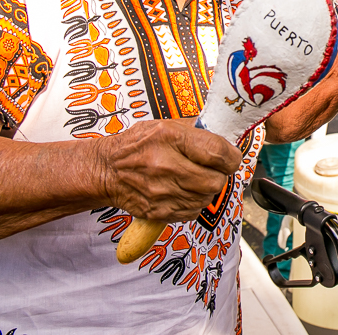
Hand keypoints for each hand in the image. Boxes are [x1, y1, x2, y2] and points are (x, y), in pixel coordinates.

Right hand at [98, 119, 244, 222]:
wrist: (106, 170)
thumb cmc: (137, 145)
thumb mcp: (165, 125)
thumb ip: (196, 131)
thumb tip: (225, 134)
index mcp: (170, 138)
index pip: (218, 152)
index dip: (231, 156)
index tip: (230, 156)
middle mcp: (166, 166)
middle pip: (216, 180)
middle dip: (219, 174)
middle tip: (211, 168)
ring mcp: (162, 192)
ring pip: (206, 198)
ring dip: (206, 189)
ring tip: (194, 178)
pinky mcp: (160, 211)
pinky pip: (193, 211)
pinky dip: (194, 202)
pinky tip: (183, 190)